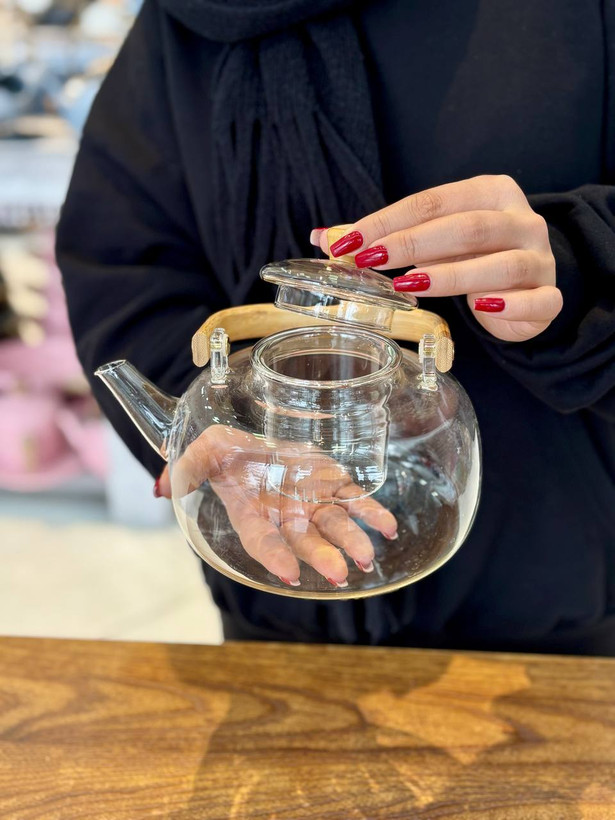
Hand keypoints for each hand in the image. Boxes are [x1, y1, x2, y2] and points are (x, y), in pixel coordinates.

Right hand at [155, 426, 396, 586]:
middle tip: (340, 575)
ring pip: (334, 525)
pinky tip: (390, 529)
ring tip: (369, 558)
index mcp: (252, 513)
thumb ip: (186, 468)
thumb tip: (164, 488)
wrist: (256, 444)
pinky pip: (356, 501)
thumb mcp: (202, 451)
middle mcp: (284, 515)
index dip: (274, 557)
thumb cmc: (226, 452)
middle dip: (322, 557)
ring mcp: (311, 502)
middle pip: (304, 540)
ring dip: (352, 541)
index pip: (261, 540)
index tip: (290, 575)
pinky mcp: (332, 486)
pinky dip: (374, 514)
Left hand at [312, 175, 561, 341]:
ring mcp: (539, 258)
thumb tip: (321, 237)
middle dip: (412, 244)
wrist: (530, 284)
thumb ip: (384, 237)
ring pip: (499, 264)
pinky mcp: (550, 297)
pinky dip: (508, 305)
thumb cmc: (473, 257)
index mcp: (490, 193)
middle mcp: (521, 220)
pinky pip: (534, 301)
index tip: (348, 244)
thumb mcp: (432, 240)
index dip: (388, 221)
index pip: (432, 202)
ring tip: (410, 286)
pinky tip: (479, 308)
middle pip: (465, 227)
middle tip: (370, 261)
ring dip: (451, 276)